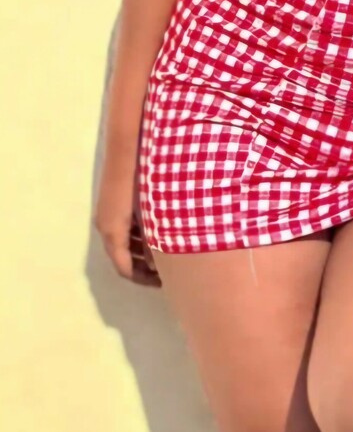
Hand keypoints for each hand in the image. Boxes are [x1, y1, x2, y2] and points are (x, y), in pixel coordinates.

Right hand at [94, 149, 161, 285]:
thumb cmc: (141, 181)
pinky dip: (139, 238)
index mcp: (113, 233)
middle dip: (144, 269)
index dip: (143, 280)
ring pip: (124, 244)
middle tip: (167, 273)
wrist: (127, 148)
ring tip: (166, 255)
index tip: (165, 283)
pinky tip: (159, 233)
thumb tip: (159, 265)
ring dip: (142, 253)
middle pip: (123, 259)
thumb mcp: (151, 216)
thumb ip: (153, 242)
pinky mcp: (112, 205)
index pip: (124, 269)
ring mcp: (107, 215)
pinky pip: (124, 230)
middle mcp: (105, 227)